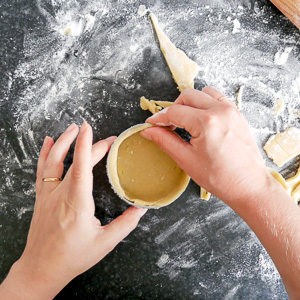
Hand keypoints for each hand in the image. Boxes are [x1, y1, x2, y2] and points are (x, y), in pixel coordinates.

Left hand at [0, 122, 146, 299]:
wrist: (41, 269)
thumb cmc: (72, 258)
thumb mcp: (105, 243)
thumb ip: (126, 224)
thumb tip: (142, 209)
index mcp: (77, 204)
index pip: (82, 167)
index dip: (86, 145)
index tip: (89, 127)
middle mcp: (60, 195)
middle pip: (74, 161)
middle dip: (90, 145)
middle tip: (107, 139)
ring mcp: (47, 195)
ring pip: (52, 160)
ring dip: (62, 141)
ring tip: (73, 127)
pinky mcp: (41, 198)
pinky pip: (41, 170)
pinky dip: (44, 153)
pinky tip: (47, 142)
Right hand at [141, 87, 268, 203]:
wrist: (249, 185)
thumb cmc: (219, 177)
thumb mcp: (186, 160)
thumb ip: (165, 141)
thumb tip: (149, 131)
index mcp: (206, 123)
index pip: (174, 112)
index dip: (159, 118)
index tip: (151, 124)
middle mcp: (220, 111)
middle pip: (187, 96)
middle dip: (173, 108)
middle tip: (168, 125)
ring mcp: (231, 110)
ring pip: (203, 92)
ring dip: (190, 103)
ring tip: (185, 121)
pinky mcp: (237, 114)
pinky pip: (217, 98)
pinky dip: (205, 103)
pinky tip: (201, 119)